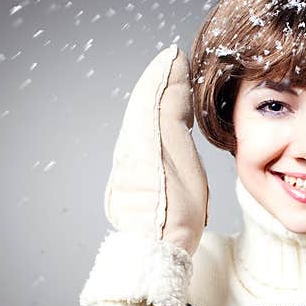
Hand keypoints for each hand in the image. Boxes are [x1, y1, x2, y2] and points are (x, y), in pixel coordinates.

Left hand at [80, 45, 207, 305]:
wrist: (156, 250)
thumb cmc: (171, 207)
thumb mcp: (175, 149)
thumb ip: (169, 108)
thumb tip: (171, 73)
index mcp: (138, 135)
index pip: (150, 94)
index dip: (164, 73)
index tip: (176, 55)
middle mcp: (129, 148)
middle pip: (144, 106)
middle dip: (160, 84)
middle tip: (176, 66)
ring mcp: (131, 168)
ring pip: (144, 124)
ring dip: (158, 104)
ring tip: (175, 90)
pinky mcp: (136, 184)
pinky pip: (146, 143)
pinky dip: (157, 126)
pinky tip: (167, 132)